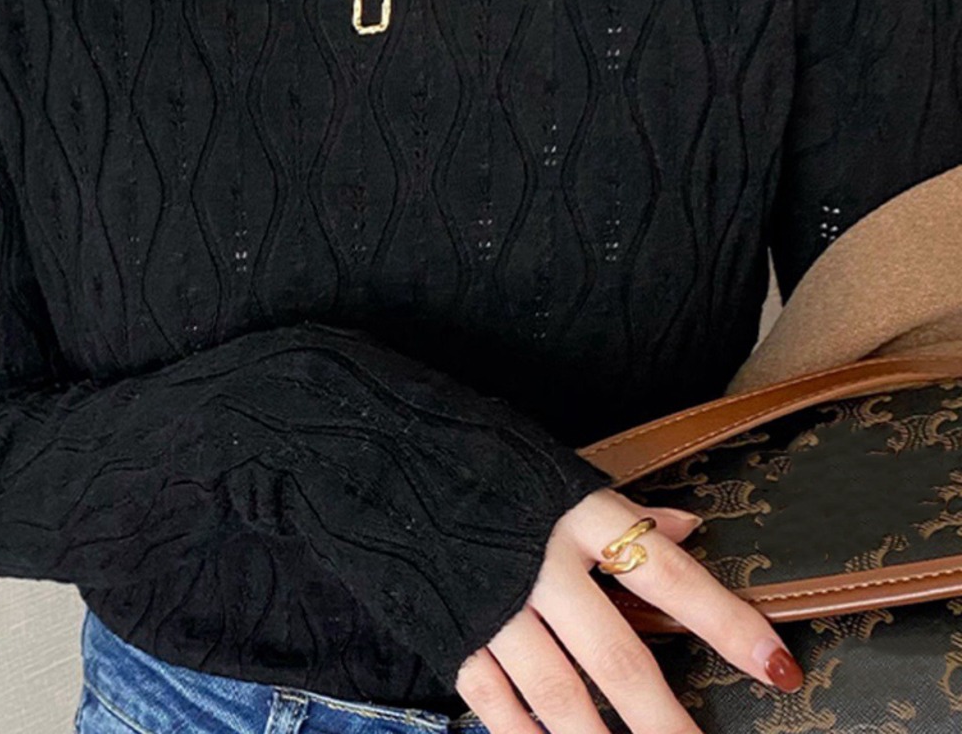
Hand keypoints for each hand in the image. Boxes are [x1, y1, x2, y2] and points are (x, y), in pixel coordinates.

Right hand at [453, 487, 804, 732]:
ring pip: (561, 697)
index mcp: (573, 512)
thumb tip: (689, 526)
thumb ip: (620, 509)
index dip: (725, 622)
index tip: (779, 666)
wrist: (371, 444)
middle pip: (619, 660)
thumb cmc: (473, 452)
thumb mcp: (551, 467)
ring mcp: (493, 604)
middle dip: (667, 724)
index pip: (666, 574)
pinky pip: (494, 700)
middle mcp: (540, 564)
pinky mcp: (450, 629)